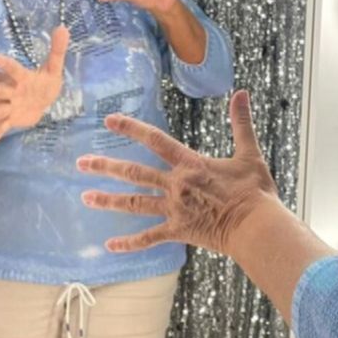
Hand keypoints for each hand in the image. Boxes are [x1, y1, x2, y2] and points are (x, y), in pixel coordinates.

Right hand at [0, 26, 69, 150]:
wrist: (42, 101)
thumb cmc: (45, 82)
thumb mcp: (53, 68)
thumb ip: (57, 50)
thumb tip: (63, 28)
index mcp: (22, 78)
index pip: (12, 69)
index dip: (2, 63)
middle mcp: (12, 92)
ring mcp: (10, 106)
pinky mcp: (11, 120)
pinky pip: (1, 129)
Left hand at [78, 90, 280, 253]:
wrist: (256, 227)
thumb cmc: (255, 191)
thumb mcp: (250, 153)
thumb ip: (241, 122)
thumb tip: (242, 91)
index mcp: (191, 163)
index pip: (155, 140)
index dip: (131, 128)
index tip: (109, 120)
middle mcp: (176, 185)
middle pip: (134, 173)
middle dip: (105, 166)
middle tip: (81, 162)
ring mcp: (174, 210)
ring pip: (134, 203)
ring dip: (108, 200)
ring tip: (85, 197)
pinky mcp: (179, 232)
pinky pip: (149, 238)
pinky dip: (129, 243)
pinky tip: (110, 246)